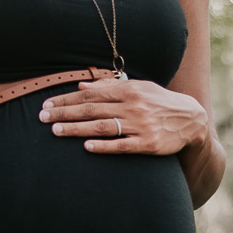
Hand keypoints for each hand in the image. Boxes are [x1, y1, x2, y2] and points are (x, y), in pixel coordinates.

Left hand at [38, 77, 207, 154]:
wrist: (191, 120)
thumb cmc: (159, 102)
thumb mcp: (139, 88)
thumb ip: (111, 86)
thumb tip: (83, 85)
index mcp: (128, 90)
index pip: (91, 94)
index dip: (67, 99)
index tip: (47, 104)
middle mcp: (133, 106)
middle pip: (92, 109)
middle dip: (64, 113)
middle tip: (41, 118)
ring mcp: (140, 125)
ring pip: (102, 127)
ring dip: (76, 129)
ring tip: (55, 131)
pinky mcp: (148, 144)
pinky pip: (122, 145)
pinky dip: (104, 146)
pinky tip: (86, 147)